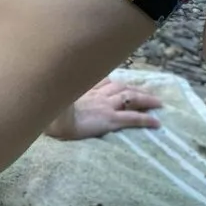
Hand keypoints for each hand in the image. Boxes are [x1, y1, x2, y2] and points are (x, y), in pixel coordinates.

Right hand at [45, 77, 162, 140]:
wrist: (52, 121)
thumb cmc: (48, 112)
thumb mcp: (54, 99)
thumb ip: (61, 94)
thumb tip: (54, 89)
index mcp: (83, 90)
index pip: (104, 82)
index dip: (115, 82)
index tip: (122, 83)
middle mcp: (97, 95)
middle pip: (121, 87)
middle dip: (135, 87)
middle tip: (149, 91)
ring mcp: (105, 106)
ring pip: (130, 98)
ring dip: (145, 98)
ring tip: (158, 102)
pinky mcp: (110, 119)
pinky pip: (132, 118)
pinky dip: (145, 119)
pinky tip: (157, 123)